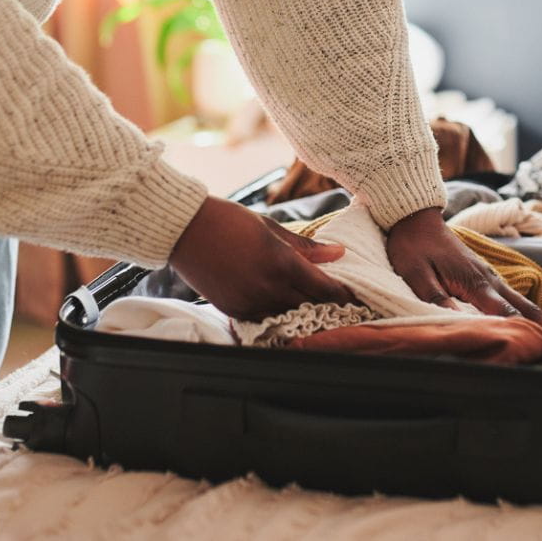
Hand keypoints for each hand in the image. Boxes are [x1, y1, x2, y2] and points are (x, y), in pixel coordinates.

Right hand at [170, 197, 353, 320]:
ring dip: (304, 314)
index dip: (344, 295)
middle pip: (311, 307)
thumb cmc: (229, 220)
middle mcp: (269, 288)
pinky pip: (265, 320)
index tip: (356, 298)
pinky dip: (279, 316)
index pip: (325, 289)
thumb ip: (307, 246)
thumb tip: (338, 253)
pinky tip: (286, 311)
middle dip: (329, 307)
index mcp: (283, 263)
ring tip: (318, 312)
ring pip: (289, 317)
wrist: (185, 230)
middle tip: (344, 308)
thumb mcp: (271, 228)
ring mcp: (250, 302)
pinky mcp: (234, 310)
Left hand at [386, 207, 541, 337]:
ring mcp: (489, 275)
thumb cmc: (413, 248)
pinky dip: (527, 311)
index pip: (506, 313)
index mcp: (475, 282)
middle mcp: (489, 279)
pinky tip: (533, 321)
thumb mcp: (416, 276)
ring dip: (540, 320)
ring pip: (521, 301)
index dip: (525, 332)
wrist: (416, 219)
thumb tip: (459, 323)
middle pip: (524, 307)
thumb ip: (437, 299)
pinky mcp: (485, 275)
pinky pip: (512, 296)